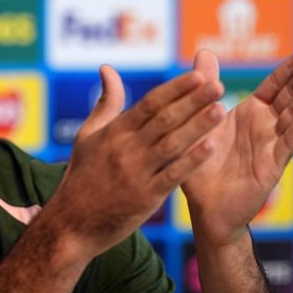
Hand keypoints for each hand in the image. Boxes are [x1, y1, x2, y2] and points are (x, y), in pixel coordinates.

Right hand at [48, 64, 225, 259]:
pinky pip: (173, 175)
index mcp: (114, 131)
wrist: (71, 224)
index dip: (176, 88)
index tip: (198, 75)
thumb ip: (105, 103)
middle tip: (219, 85)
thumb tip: (107, 68)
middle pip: (165, 119)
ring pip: (173, 144)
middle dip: (194, 101)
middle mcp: (126, 148)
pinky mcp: (145, 198)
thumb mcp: (87, 135)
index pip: (150, 103)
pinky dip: (192, 160)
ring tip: (221, 109)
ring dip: (199, 126)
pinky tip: (212, 146)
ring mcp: (136, 173)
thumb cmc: (81, 175)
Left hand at [182, 46, 292, 245]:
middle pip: (292, 95)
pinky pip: (287, 142)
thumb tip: (203, 50)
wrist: (204, 205)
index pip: (277, 84)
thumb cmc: (201, 162)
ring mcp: (272, 145)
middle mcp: (266, 126)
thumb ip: (206, 86)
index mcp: (251, 113)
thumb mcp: (200, 119)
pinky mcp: (271, 165)